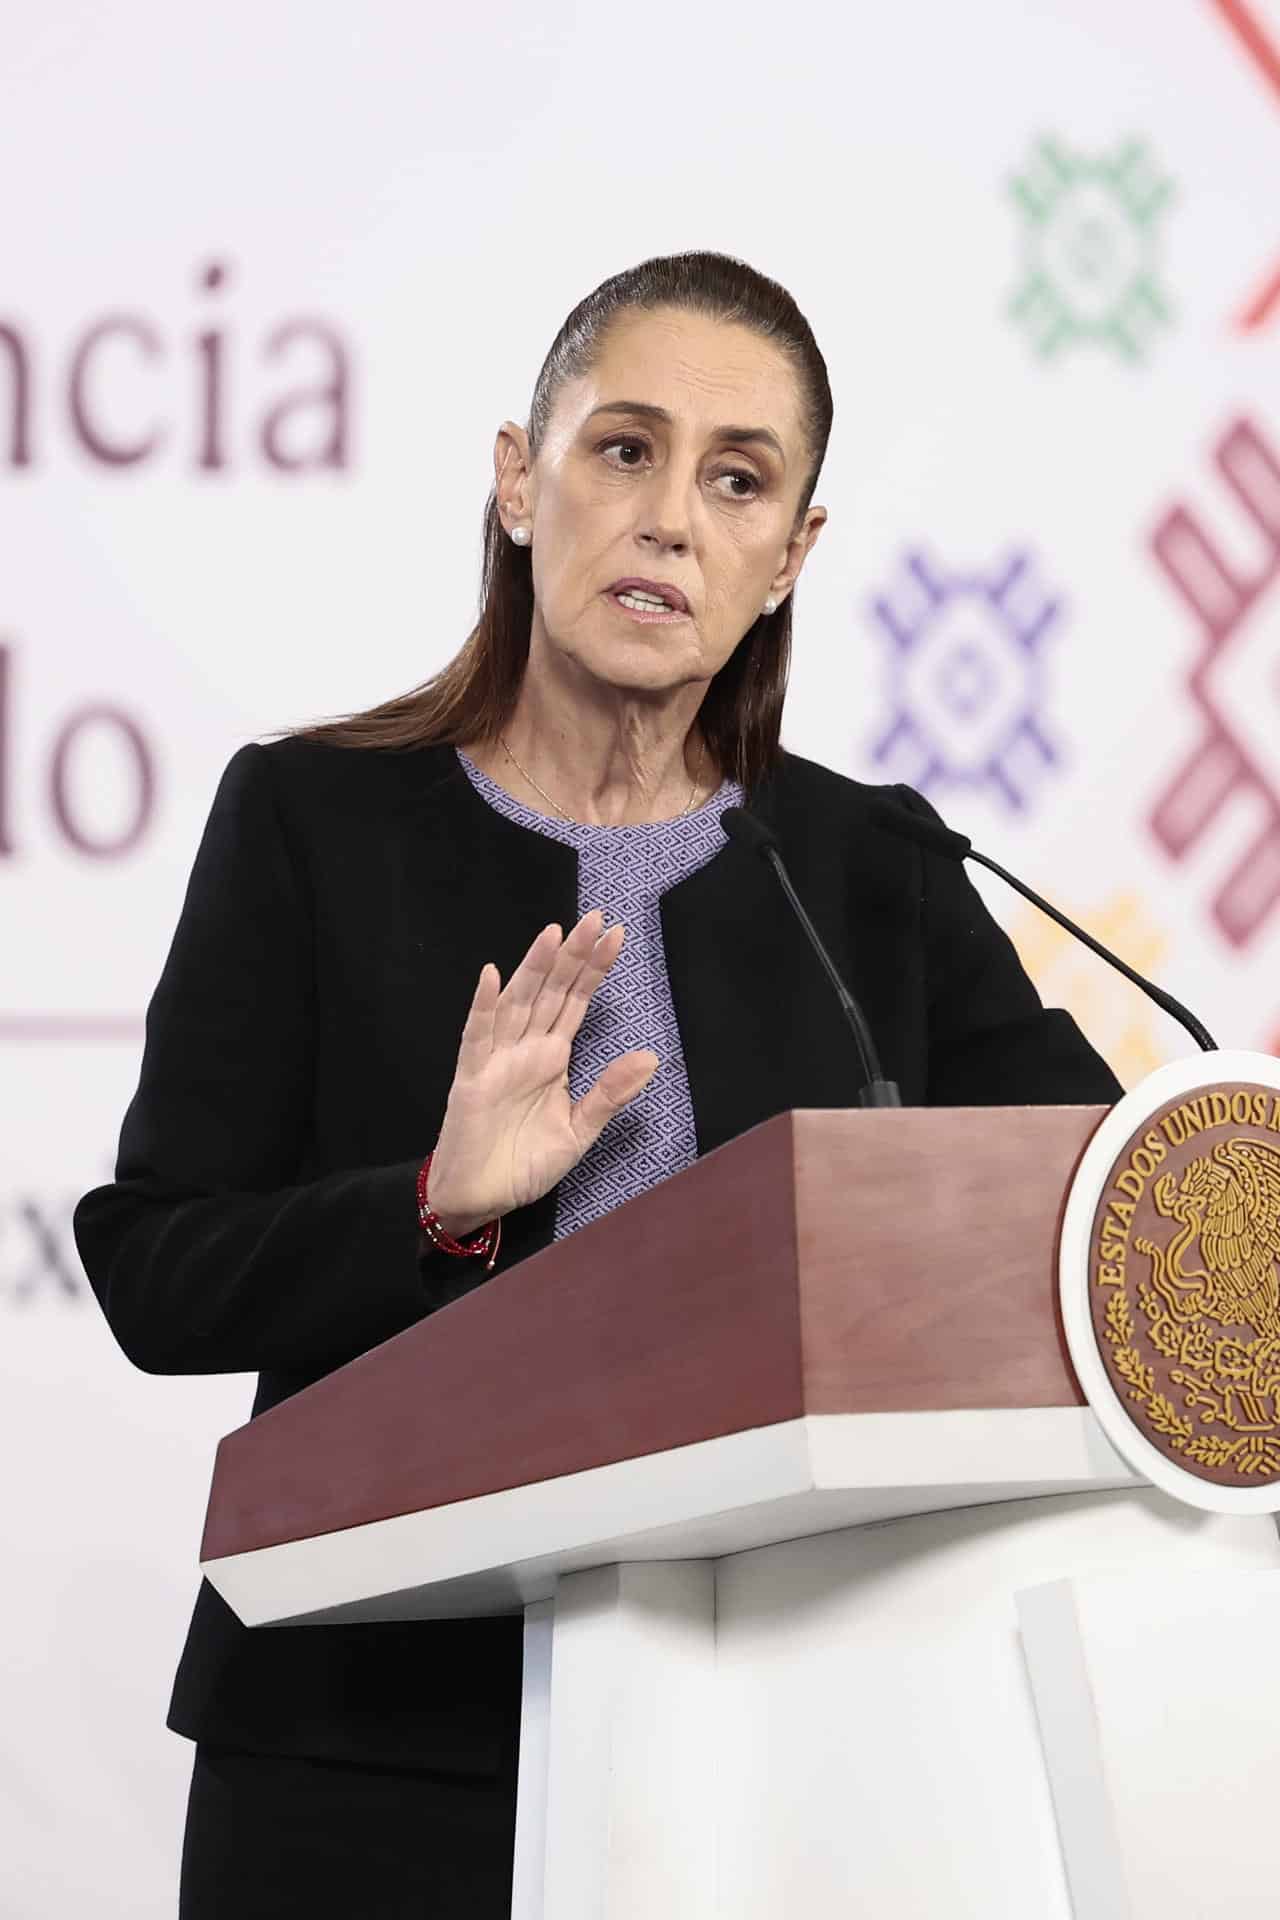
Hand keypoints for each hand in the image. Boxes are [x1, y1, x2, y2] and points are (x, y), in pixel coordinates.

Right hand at [425, 909, 658, 1235]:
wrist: (480, 1198)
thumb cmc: (523, 1164)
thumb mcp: (578, 1131)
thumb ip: (609, 1094)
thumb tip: (651, 1057)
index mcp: (552, 1057)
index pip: (575, 1003)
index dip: (593, 970)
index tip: (614, 935)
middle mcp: (525, 1049)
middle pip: (550, 993)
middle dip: (571, 957)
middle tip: (594, 918)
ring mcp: (496, 1060)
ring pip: (517, 1004)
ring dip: (533, 968)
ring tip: (553, 935)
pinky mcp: (472, 1079)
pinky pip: (477, 1037)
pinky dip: (484, 1006)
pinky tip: (493, 976)